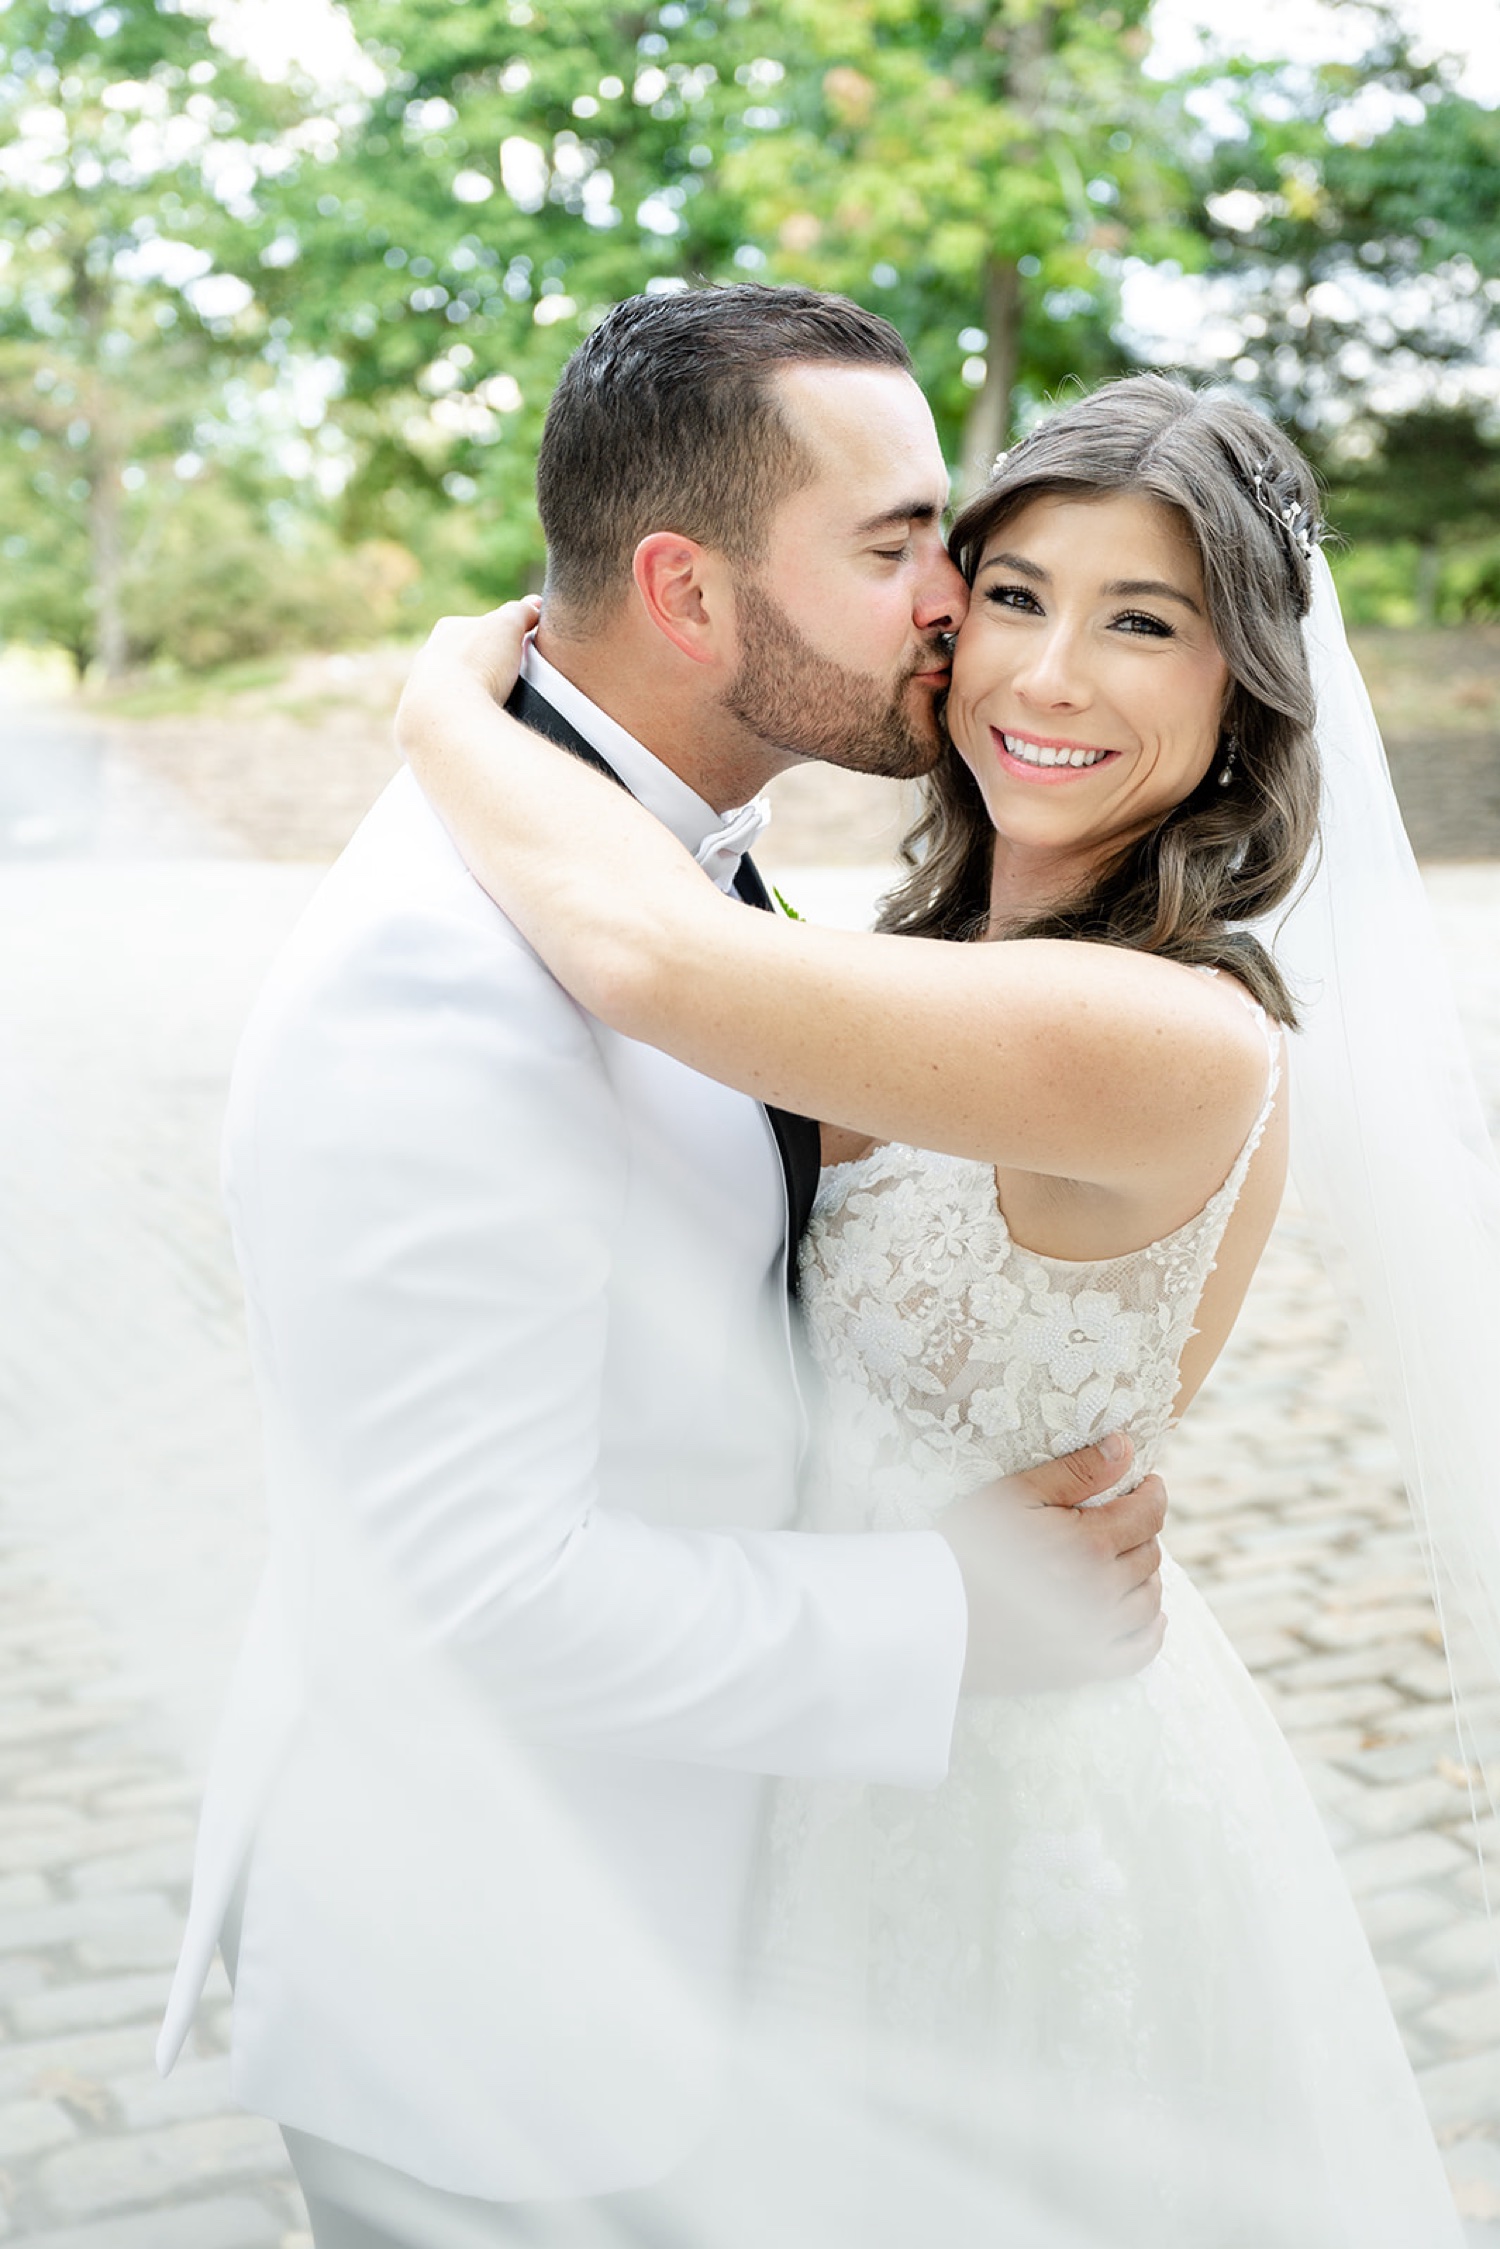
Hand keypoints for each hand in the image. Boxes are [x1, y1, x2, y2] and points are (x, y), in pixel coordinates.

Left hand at [395, 595, 542, 762]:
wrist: (446, 716)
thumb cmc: (476, 664)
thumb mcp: (507, 625)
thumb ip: (521, 611)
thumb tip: (534, 605)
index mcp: (447, 631)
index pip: (480, 628)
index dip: (505, 636)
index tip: (523, 649)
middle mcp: (429, 660)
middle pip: (469, 660)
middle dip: (491, 668)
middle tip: (516, 680)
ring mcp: (425, 694)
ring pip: (461, 691)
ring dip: (481, 696)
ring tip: (504, 705)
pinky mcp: (429, 724)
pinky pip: (457, 719)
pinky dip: (473, 720)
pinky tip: (487, 725)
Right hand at [936, 1433, 1166, 1694]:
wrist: (932, 1616)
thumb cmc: (966, 1547)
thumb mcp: (1014, 1494)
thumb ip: (1076, 1472)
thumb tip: (1126, 1448)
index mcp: (1089, 1543)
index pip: (1148, 1515)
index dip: (1152, 1494)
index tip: (1147, 1484)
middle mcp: (1103, 1592)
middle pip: (1150, 1554)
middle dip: (1141, 1531)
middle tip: (1121, 1519)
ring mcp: (1096, 1634)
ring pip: (1150, 1599)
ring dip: (1146, 1575)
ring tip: (1126, 1560)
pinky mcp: (1083, 1667)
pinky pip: (1140, 1651)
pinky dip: (1151, 1629)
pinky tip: (1145, 1614)